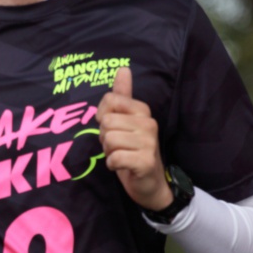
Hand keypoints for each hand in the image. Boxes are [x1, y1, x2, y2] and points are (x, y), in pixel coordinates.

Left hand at [96, 67, 170, 210]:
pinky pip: (115, 158)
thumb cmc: (133, 150)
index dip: (102, 116)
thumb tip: (123, 69)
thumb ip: (123, 96)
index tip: (111, 127)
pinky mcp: (145, 162)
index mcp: (142, 111)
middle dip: (105, 137)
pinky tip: (121, 166)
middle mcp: (148, 123)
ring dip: (108, 151)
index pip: (110, 100)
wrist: (150, 184)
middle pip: (107, 122)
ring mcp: (149, 143)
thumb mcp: (126, 121)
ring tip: (120, 155)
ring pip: (109, 140)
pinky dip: (112, 164)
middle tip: (117, 146)